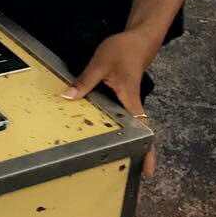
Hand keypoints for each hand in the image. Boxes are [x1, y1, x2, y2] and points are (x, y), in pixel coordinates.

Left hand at [61, 29, 157, 176]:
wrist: (138, 39)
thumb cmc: (123, 50)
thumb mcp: (101, 63)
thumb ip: (84, 81)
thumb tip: (68, 98)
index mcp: (130, 100)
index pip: (142, 130)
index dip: (147, 152)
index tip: (147, 172)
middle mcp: (133, 105)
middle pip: (139, 134)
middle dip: (138, 155)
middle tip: (133, 176)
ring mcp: (130, 103)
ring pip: (131, 127)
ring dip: (129, 143)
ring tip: (119, 162)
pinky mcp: (125, 98)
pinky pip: (123, 118)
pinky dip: (118, 128)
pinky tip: (106, 133)